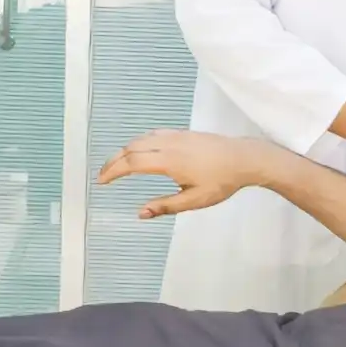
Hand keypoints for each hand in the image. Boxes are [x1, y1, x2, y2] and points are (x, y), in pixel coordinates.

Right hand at [97, 130, 271, 218]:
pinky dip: (139, 142)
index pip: (131, 163)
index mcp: (168, 161)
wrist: (244, 158)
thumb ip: (165, 206)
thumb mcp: (194, 200)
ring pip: (141, 138)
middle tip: (103, 175)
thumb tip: (140, 213)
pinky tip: (140, 150)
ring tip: (117, 164)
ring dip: (124, 150)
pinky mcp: (182, 132)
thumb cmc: (221, 182)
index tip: (101, 181)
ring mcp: (175, 135)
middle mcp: (167, 144)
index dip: (113, 171)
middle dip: (113, 161)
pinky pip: (153, 134)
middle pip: (131, 148)